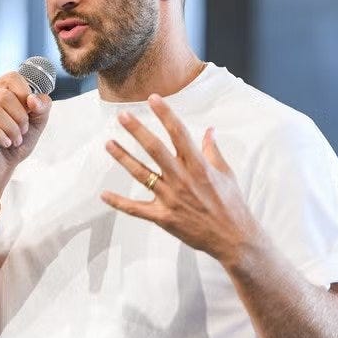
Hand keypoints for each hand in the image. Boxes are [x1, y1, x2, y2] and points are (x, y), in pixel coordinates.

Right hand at [0, 71, 52, 184]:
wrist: (0, 169)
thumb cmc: (14, 143)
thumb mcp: (37, 123)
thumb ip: (42, 106)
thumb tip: (33, 99)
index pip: (12, 78)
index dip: (25, 97)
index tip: (29, 114)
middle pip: (4, 96)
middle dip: (19, 118)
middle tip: (21, 133)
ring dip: (9, 129)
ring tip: (13, 140)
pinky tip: (2, 143)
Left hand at [100, 94, 263, 263]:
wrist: (234, 239)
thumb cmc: (231, 204)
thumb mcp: (226, 173)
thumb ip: (212, 151)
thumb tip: (209, 130)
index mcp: (199, 166)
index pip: (179, 133)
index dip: (165, 114)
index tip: (153, 98)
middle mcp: (183, 179)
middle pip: (155, 149)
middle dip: (137, 130)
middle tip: (122, 115)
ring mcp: (171, 199)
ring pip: (141, 174)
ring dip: (123, 158)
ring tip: (108, 143)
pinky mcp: (163, 217)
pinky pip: (137, 209)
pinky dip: (119, 202)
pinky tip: (104, 194)